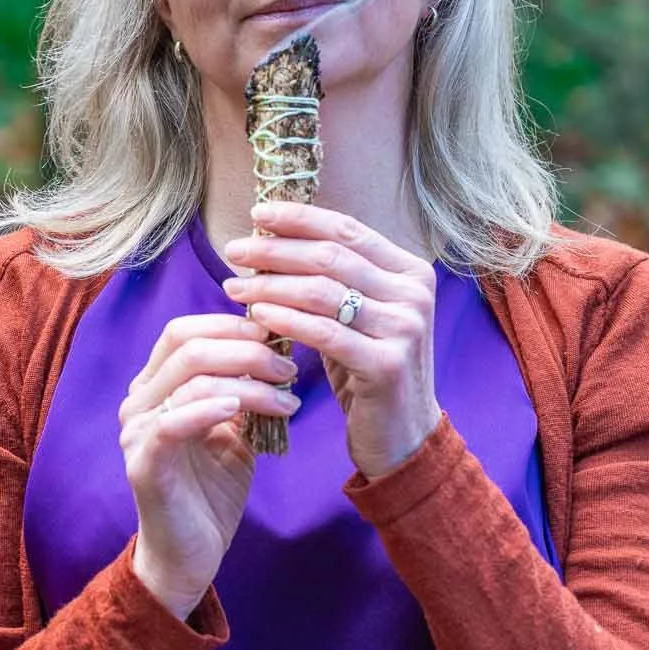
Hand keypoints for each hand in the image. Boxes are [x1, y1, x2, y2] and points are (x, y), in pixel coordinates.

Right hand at [120, 313, 300, 619]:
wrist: (189, 555)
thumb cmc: (211, 492)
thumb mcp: (235, 431)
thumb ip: (245, 393)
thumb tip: (280, 351)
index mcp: (155, 386)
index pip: (184, 330)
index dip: (231, 324)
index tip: (279, 335)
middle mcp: (138, 401)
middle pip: (186, 344)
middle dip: (246, 347)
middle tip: (289, 366)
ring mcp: (136, 431)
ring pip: (190, 378)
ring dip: (247, 381)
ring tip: (286, 397)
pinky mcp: (143, 463)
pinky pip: (174, 422)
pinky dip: (211, 408)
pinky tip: (243, 409)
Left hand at [221, 202, 441, 478]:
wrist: (402, 434)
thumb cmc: (368, 366)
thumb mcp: (358, 314)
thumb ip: (333, 276)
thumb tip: (270, 237)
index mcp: (411, 271)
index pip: (347, 229)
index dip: (299, 218)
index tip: (256, 215)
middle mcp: (414, 294)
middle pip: (331, 256)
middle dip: (276, 250)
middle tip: (233, 251)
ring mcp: (405, 328)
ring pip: (322, 291)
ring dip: (270, 285)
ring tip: (235, 286)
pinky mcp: (387, 364)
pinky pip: (324, 332)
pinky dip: (286, 319)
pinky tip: (257, 314)